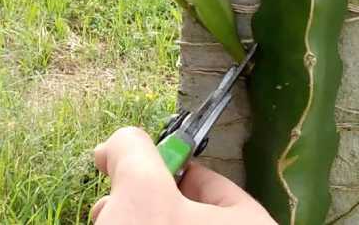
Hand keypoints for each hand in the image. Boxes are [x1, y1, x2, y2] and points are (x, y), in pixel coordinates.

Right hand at [91, 127, 277, 224]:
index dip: (163, 166)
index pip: (206, 177)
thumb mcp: (140, 189)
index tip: (130, 170)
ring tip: (109, 222)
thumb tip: (121, 141)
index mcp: (249, 222)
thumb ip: (133, 149)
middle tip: (112, 203)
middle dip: (141, 198)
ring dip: (133, 219)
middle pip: (184, 205)